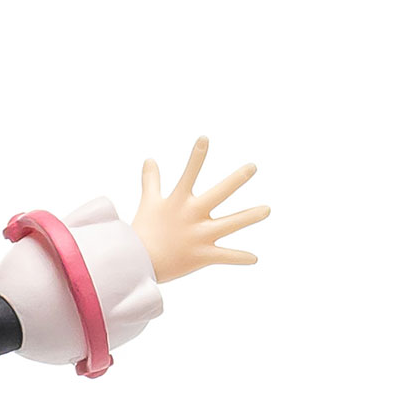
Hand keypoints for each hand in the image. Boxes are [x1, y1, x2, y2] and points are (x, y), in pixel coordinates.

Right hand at [132, 138, 268, 281]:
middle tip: (252, 167)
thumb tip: (149, 159)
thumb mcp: (148, 204)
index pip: (188, 173)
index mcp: (179, 202)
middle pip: (219, 194)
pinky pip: (225, 256)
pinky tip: (255, 258)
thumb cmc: (143, 232)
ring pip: (230, 224)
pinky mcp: (201, 256)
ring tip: (267, 210)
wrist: (137, 266)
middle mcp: (192, 216)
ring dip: (250, 216)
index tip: (204, 138)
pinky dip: (240, 258)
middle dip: (236, 180)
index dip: (196, 156)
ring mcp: (198, 236)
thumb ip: (151, 181)